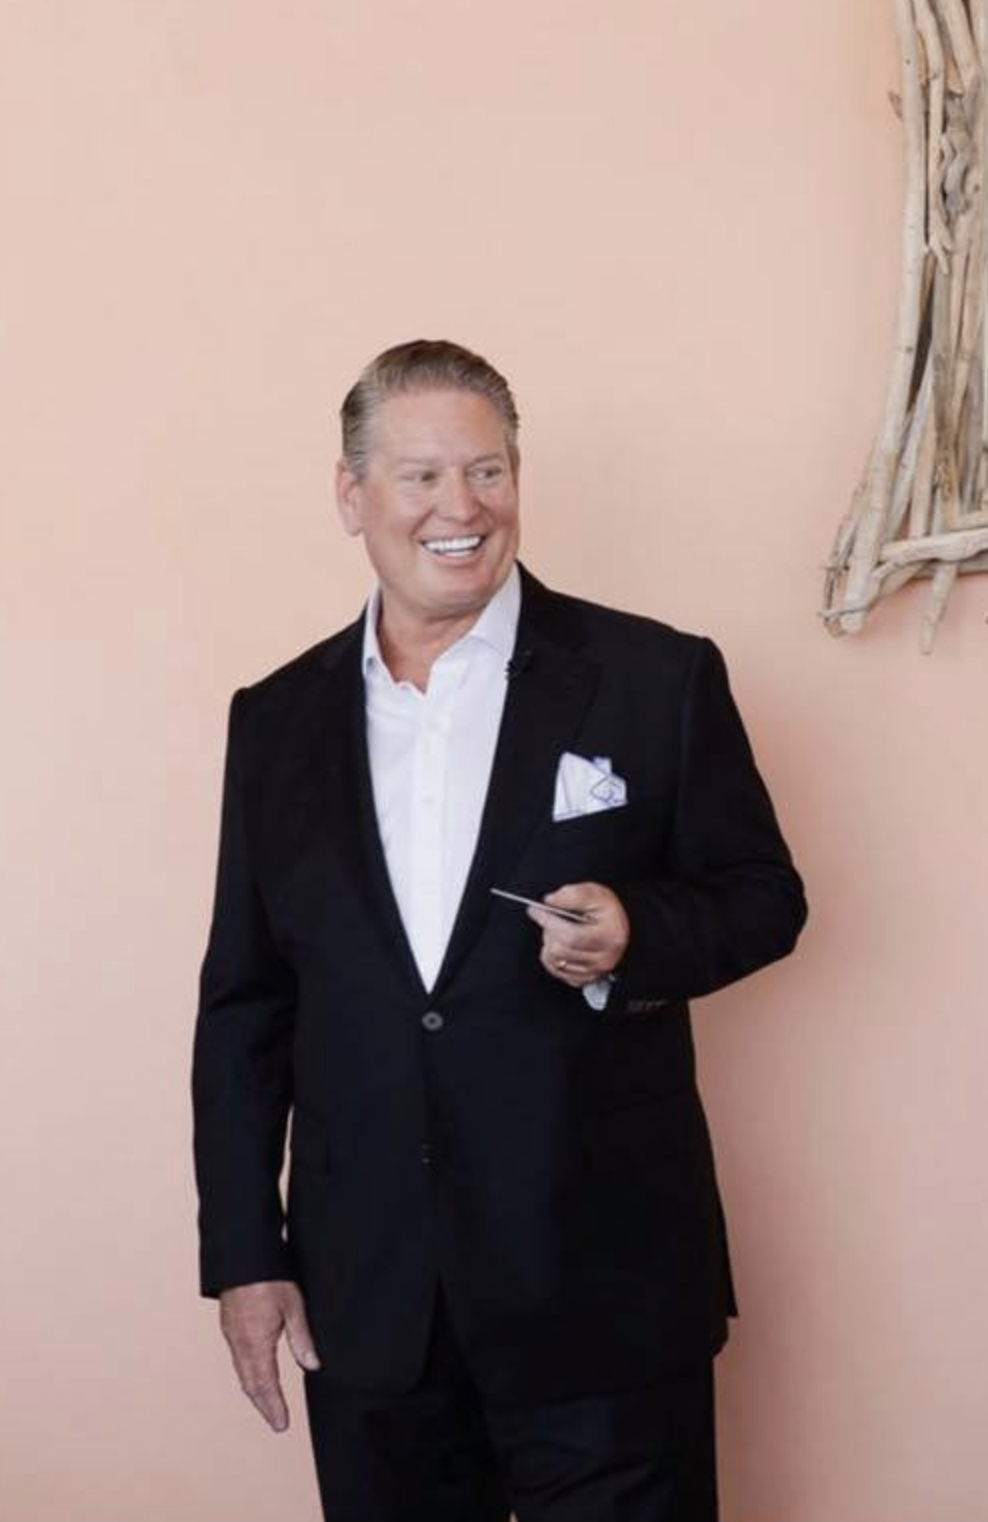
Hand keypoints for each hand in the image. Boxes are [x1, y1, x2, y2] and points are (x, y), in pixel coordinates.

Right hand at [219, 1279, 319, 1431]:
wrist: (241, 1257)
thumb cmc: (269, 1277)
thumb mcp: (293, 1306)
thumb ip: (301, 1339)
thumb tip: (312, 1365)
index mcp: (256, 1343)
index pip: (266, 1385)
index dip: (274, 1407)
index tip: (282, 1424)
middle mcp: (240, 1344)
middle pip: (251, 1385)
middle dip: (264, 1405)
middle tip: (276, 1422)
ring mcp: (232, 1335)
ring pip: (242, 1373)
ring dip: (255, 1392)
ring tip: (268, 1405)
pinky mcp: (229, 1327)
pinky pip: (238, 1360)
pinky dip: (248, 1376)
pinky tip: (255, 1376)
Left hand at [526, 882, 630, 989]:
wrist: (617, 926)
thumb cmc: (607, 910)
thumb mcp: (595, 893)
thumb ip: (572, 895)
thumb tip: (550, 901)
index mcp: (610, 937)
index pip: (571, 935)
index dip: (549, 922)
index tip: (535, 910)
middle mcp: (604, 958)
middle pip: (560, 950)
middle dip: (548, 931)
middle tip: (550, 919)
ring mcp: (595, 972)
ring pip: (555, 962)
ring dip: (548, 944)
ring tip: (556, 932)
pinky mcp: (586, 979)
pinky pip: (557, 972)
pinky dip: (552, 958)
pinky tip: (558, 945)